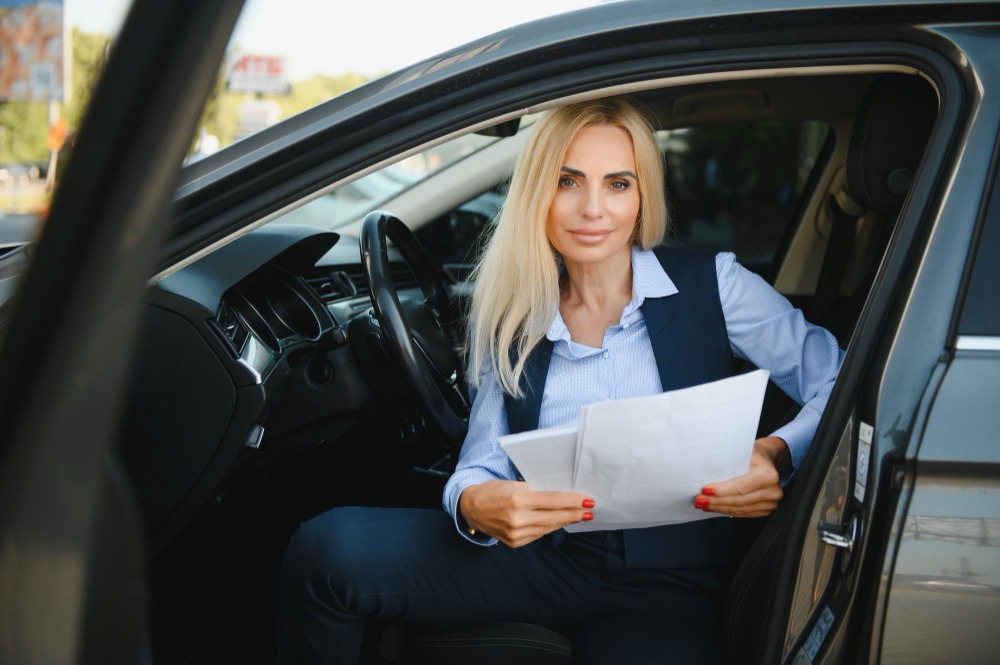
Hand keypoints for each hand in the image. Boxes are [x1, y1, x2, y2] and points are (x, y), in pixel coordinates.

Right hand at [459, 480, 594, 547]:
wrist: (471, 508)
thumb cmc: (493, 491)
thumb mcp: (514, 484)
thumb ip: (536, 490)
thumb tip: (561, 495)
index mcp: (518, 498)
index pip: (553, 500)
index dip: (573, 501)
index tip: (588, 501)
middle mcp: (518, 518)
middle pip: (554, 516)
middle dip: (574, 513)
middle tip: (589, 511)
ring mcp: (516, 533)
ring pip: (548, 527)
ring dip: (564, 521)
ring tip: (577, 516)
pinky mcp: (514, 543)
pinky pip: (538, 535)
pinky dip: (549, 528)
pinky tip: (558, 523)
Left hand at [695, 436, 789, 517]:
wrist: (767, 459)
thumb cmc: (753, 453)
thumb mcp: (742, 450)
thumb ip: (727, 461)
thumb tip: (704, 470)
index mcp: (768, 474)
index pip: (740, 487)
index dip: (721, 491)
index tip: (704, 491)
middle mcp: (773, 490)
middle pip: (739, 500)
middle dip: (716, 501)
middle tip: (699, 500)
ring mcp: (771, 502)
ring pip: (740, 509)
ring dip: (720, 507)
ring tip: (704, 504)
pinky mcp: (767, 509)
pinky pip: (744, 513)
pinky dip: (728, 510)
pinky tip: (716, 507)